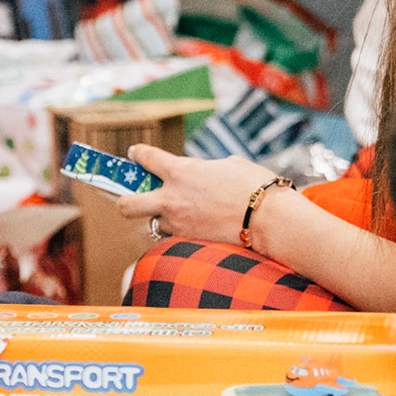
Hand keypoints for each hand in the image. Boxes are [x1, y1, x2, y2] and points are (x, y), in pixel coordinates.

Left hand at [116, 145, 289, 247]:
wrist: (270, 220)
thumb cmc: (256, 187)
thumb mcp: (230, 165)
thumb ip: (207, 169)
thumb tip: (204, 174)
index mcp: (181, 171)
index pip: (146, 158)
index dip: (138, 154)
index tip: (135, 154)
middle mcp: (171, 198)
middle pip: (127, 204)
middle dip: (124, 199)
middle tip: (135, 196)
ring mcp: (178, 223)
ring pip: (153, 223)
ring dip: (162, 218)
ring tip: (179, 215)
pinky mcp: (189, 242)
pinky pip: (174, 238)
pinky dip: (180, 233)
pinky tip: (194, 229)